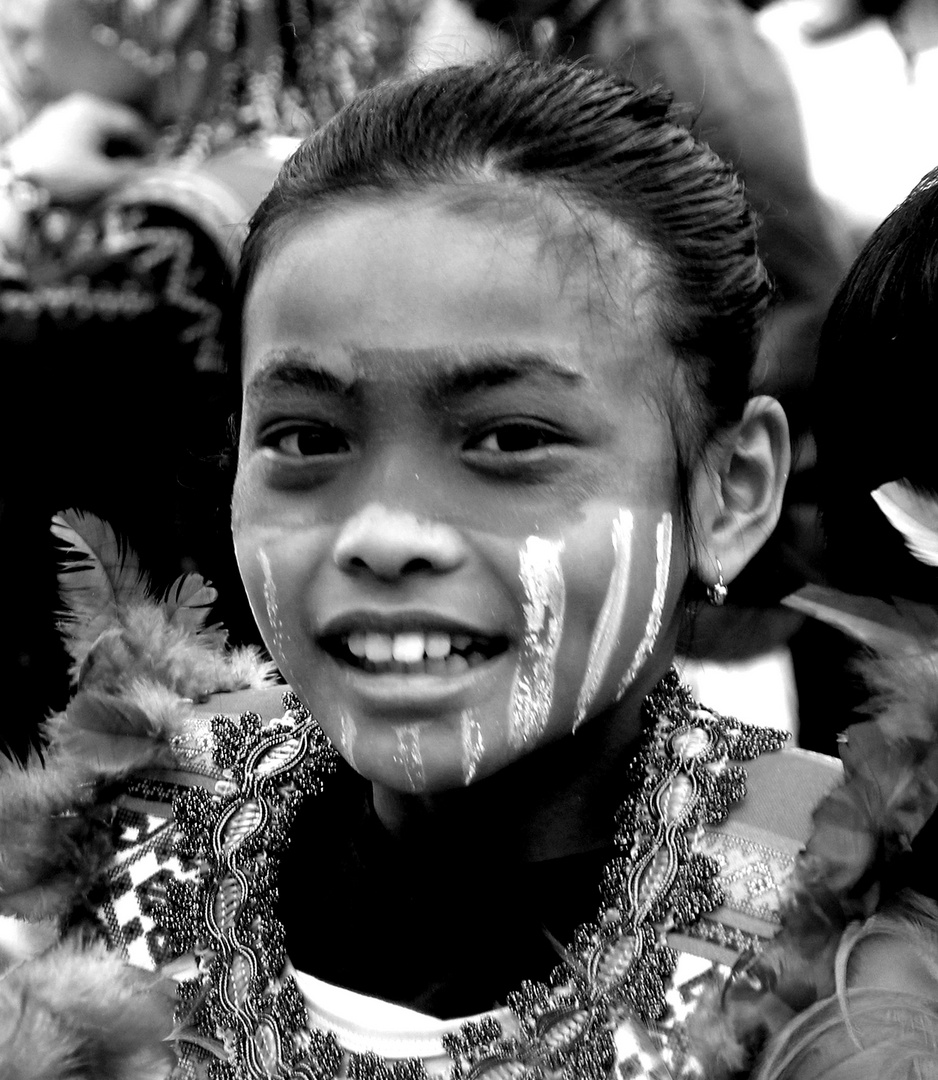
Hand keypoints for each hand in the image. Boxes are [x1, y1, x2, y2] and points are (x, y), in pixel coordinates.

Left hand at [2, 93, 154, 204]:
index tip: (161, 162)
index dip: (150, 145)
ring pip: (97, 130)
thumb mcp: (106, 177)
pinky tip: (98, 168)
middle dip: (131, 147)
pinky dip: (95, 149)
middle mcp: (76, 106)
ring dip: (113, 150)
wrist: (17, 181)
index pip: (133, 124)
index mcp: (94, 111)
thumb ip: (133, 171)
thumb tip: (151, 169)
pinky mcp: (48, 129)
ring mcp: (60, 115)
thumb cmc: (64, 176)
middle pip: (114, 125)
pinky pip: (81, 135)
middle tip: (144, 169)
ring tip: (122, 172)